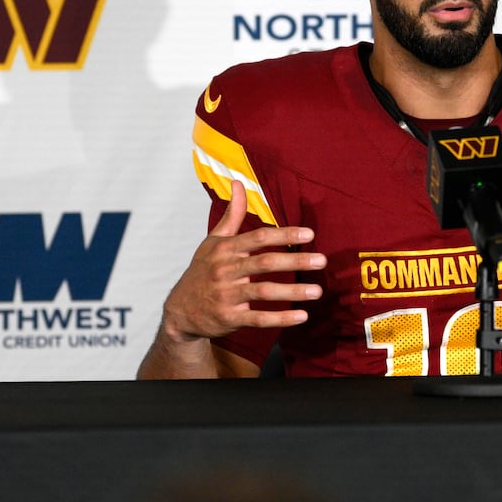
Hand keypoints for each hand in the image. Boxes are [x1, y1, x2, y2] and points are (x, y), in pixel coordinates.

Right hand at [161, 180, 324, 342]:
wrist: (180, 310)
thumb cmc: (202, 271)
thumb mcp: (213, 241)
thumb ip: (231, 214)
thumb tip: (238, 182)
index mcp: (225, 249)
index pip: (258, 238)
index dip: (284, 234)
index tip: (309, 234)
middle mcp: (225, 270)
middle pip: (265, 263)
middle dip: (295, 261)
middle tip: (321, 261)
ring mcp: (227, 296)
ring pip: (264, 292)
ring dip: (292, 292)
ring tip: (317, 291)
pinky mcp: (229, 318)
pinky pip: (258, 319)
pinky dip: (280, 319)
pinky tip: (302, 316)